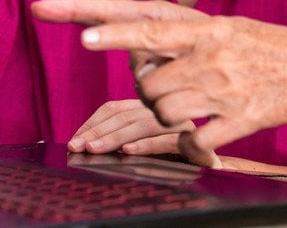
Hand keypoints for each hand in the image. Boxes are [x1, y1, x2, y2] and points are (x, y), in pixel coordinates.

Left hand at [33, 0, 286, 164]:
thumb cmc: (267, 48)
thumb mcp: (226, 28)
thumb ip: (182, 36)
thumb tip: (138, 53)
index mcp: (205, 28)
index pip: (147, 25)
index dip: (110, 30)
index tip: (77, 32)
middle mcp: (211, 55)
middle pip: (147, 82)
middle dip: (147, 91)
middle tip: (168, 89)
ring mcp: (224, 88)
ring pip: (163, 111)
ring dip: (168, 116)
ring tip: (193, 107)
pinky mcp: (238, 119)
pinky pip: (192, 139)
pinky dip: (190, 144)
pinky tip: (202, 136)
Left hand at [67, 99, 193, 155]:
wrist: (210, 178)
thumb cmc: (170, 166)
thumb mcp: (138, 151)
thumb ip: (117, 141)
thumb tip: (82, 142)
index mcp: (150, 110)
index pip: (115, 108)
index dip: (93, 123)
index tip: (75, 140)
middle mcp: (167, 113)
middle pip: (126, 115)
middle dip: (98, 131)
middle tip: (78, 146)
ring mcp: (183, 126)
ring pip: (144, 124)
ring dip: (115, 137)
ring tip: (95, 149)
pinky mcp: (196, 144)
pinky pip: (168, 140)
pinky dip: (146, 145)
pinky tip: (128, 152)